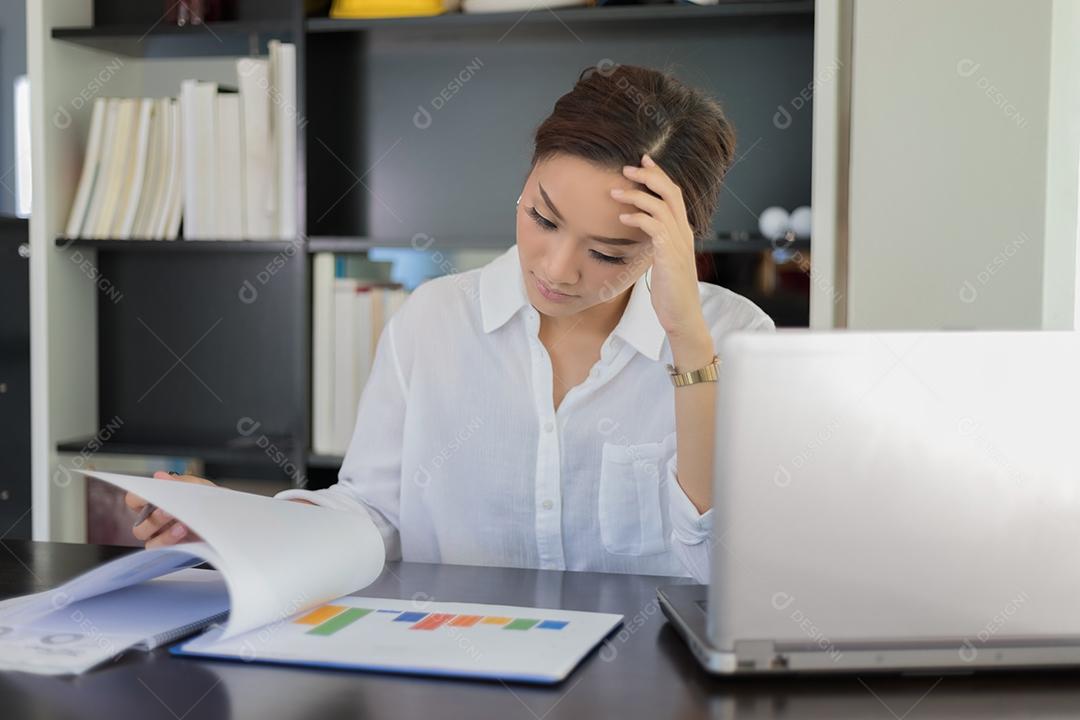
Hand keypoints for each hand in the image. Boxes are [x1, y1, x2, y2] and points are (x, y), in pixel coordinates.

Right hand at [126, 471, 214, 548]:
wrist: (231, 520)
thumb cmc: (213, 503)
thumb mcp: (201, 488)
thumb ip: (181, 482)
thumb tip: (159, 476)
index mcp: (158, 503)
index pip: (134, 500)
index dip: (138, 498)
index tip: (150, 496)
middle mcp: (157, 522)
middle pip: (139, 525)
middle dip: (154, 518)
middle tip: (169, 511)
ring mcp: (163, 537)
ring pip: (148, 541)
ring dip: (163, 533)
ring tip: (182, 525)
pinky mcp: (174, 550)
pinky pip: (160, 550)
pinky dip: (170, 542)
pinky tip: (184, 533)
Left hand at [612, 153, 709, 344]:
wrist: (683, 317)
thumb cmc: (670, 292)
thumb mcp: (662, 261)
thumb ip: (655, 244)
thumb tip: (640, 232)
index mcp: (682, 232)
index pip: (674, 194)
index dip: (659, 175)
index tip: (642, 161)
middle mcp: (683, 233)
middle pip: (671, 192)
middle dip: (649, 176)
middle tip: (626, 167)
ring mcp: (679, 243)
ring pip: (662, 206)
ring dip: (637, 195)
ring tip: (615, 192)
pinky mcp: (670, 255)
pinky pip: (655, 228)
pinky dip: (638, 218)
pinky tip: (622, 218)